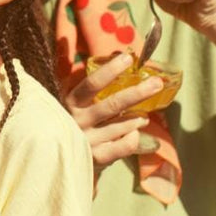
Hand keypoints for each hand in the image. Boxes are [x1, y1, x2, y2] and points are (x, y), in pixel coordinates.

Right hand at [64, 52, 162, 171]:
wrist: (59, 156)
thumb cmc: (72, 121)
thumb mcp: (74, 101)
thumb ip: (90, 83)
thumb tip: (118, 57)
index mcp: (70, 102)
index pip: (91, 84)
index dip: (110, 70)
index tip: (127, 58)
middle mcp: (77, 121)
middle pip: (112, 105)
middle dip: (137, 93)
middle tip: (156, 83)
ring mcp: (87, 140)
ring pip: (121, 126)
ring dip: (137, 118)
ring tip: (144, 115)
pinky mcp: (96, 158)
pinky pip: (124, 146)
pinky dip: (133, 137)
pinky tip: (133, 133)